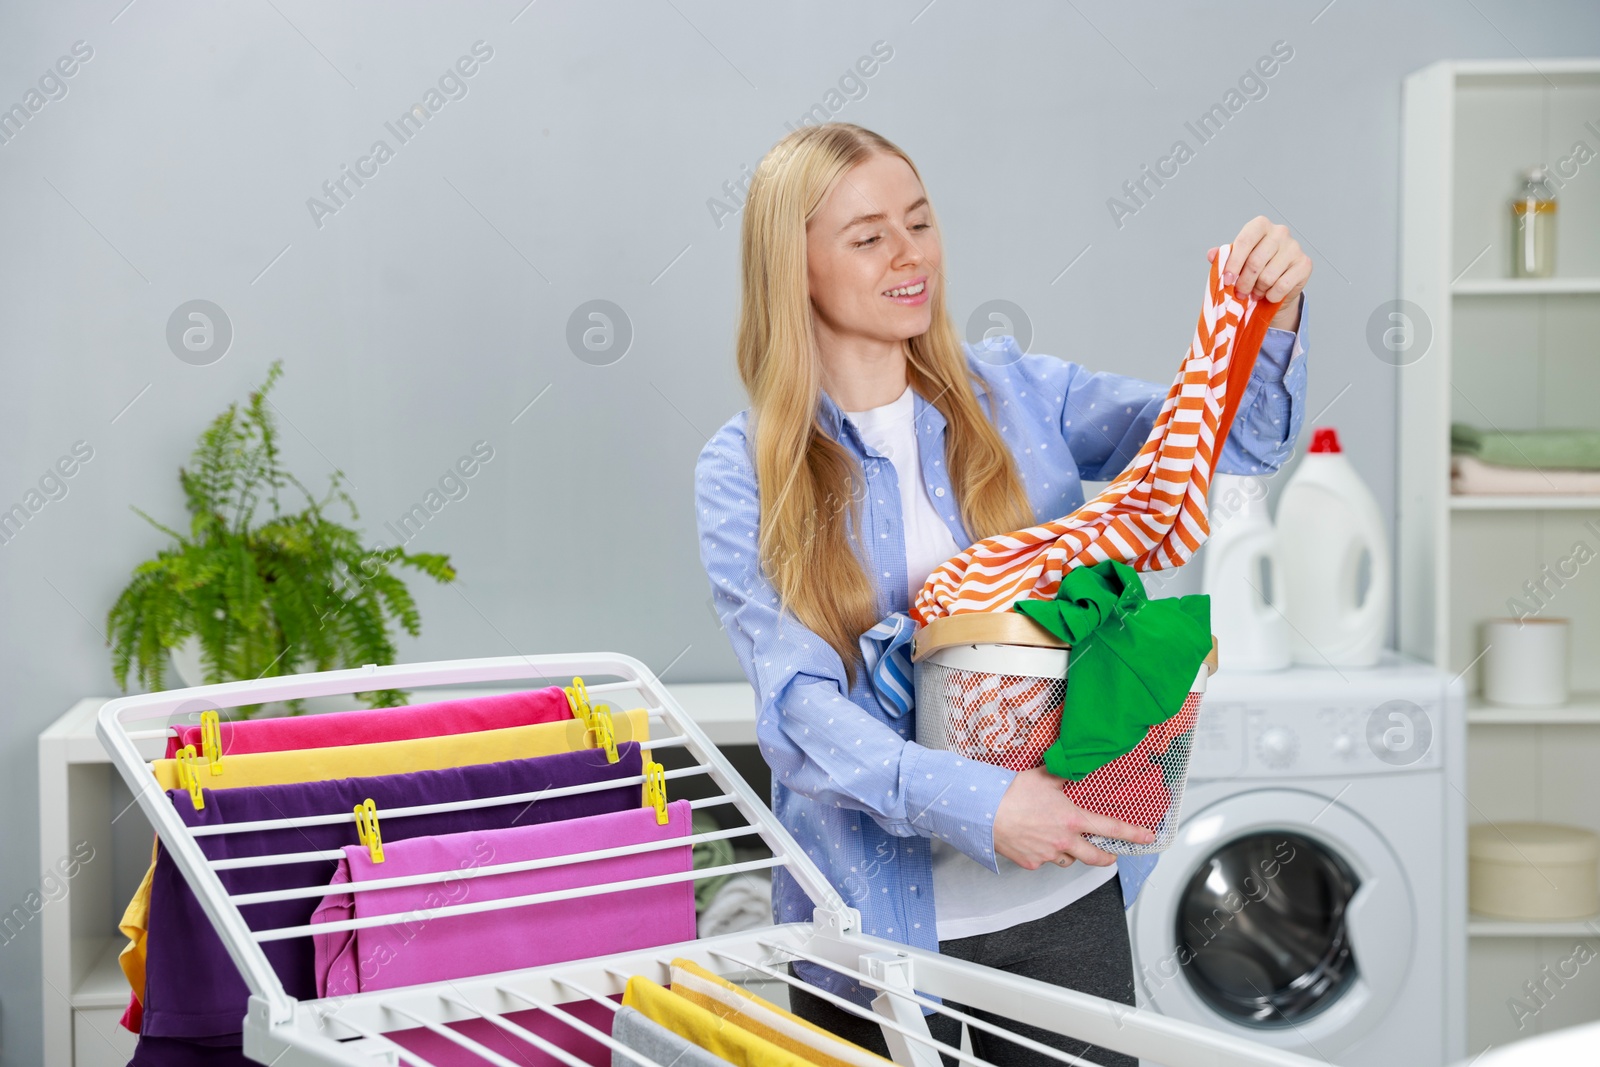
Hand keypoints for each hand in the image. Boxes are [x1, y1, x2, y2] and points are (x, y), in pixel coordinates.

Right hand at [992, 766, 1154, 869]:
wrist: (983, 811)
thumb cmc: (1011, 792)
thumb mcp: (1043, 776)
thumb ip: (1064, 775)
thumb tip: (1075, 766)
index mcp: (1072, 818)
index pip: (1111, 829)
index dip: (1132, 834)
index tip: (1147, 838)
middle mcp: (1064, 840)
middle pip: (1095, 858)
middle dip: (1107, 857)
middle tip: (1110, 855)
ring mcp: (1047, 854)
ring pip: (1068, 859)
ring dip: (1070, 853)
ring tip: (1063, 842)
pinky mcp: (1031, 862)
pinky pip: (1044, 861)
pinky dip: (1044, 853)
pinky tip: (1035, 841)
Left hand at [1207, 216, 1310, 331]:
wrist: (1278, 284)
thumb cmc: (1254, 268)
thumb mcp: (1236, 261)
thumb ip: (1224, 257)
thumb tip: (1212, 254)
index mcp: (1260, 225)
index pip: (1244, 241)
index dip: (1233, 263)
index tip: (1226, 280)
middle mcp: (1280, 232)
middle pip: (1255, 262)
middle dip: (1244, 282)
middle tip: (1240, 292)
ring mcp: (1294, 247)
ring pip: (1268, 276)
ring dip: (1258, 290)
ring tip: (1256, 291)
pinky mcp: (1305, 264)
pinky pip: (1282, 286)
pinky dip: (1271, 296)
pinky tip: (1269, 294)